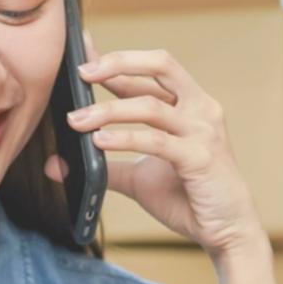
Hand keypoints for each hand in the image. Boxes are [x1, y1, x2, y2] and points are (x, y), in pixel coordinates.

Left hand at [48, 32, 264, 257]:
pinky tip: (99, 141)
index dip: (114, 60)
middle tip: (81, 72)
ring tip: (77, 120)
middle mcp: (200, 109)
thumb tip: (56, 165)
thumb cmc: (187, 197)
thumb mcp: (138, 177)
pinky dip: (125, 138)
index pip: (149, 71)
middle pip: (161, 64)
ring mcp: (203, 131)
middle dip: (118, 63)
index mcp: (188, 105)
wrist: (226, 230)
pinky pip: (157, 141)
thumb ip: (104, 166)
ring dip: (108, 111)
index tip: (81, 53)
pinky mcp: (201, 157)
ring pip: (151, 106)